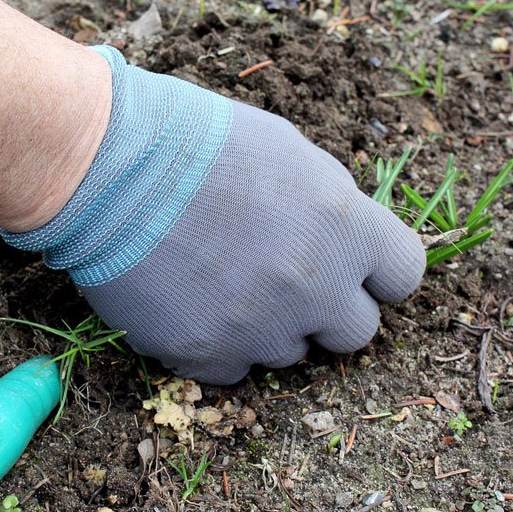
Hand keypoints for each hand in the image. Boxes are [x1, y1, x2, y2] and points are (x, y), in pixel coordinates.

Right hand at [2, 47, 424, 384]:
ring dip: (270, 326)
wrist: (108, 166)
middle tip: (287, 280)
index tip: (353, 269)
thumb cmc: (197, 141)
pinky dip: (221, 344)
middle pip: (357, 332)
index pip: (404, 276)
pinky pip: (236, 370)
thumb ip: (332, 206)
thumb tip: (344, 240)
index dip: (377, 273)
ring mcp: (260, 328)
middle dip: (329, 310)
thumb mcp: (289, 152)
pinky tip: (193, 301)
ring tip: (222, 278)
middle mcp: (314, 287)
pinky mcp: (206, 356)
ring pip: (291, 353)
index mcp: (344, 227)